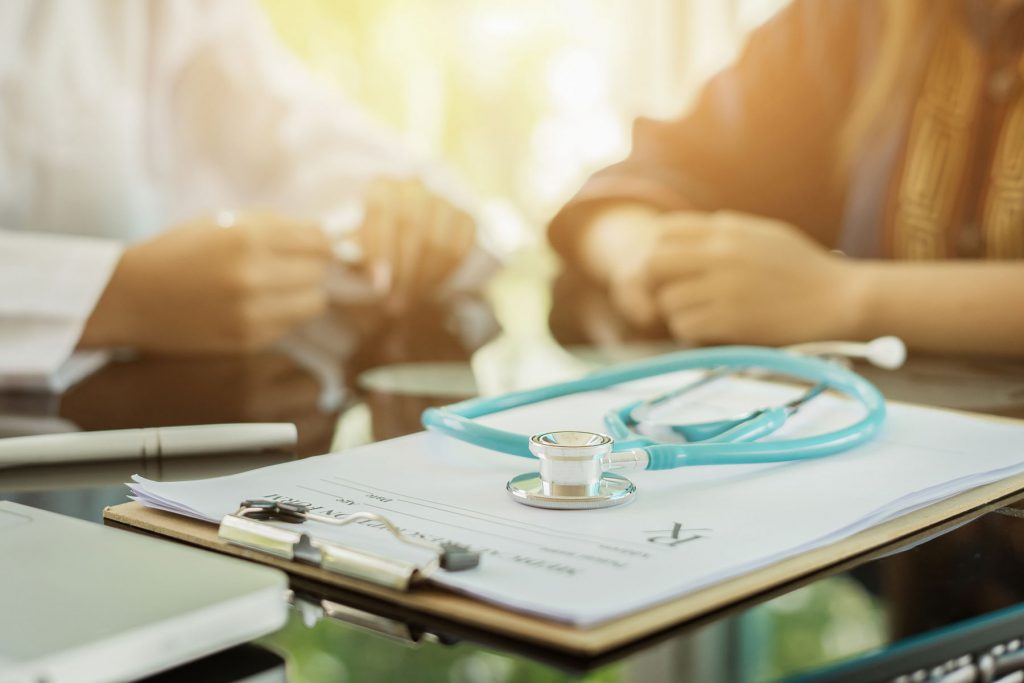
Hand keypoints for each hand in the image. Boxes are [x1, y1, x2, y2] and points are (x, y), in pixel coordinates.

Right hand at [81, 211, 331, 353]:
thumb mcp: (224, 222)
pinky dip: (284, 315)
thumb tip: (326, 238)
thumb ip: (276, 227)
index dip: (319, 242)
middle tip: (287, 267)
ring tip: (277, 288)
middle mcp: (252, 274)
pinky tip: (259, 306)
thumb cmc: (181, 253)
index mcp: (247, 236)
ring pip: (314, 302)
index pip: (319, 240)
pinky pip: (292, 325)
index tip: (309, 246)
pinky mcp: (248, 339)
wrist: (131, 297)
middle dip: (309, 267)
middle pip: (320, 271)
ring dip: (303, 293)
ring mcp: (251, 311)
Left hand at [358, 177, 474, 309]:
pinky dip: (445, 274)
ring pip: (438, 242)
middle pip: (413, 228)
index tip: (379, 285)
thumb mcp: (357, 244)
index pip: (383, 211)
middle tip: (393, 305)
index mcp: (383, 186)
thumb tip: (346, 263)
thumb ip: (352, 253)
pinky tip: (429, 289)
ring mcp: (444, 201)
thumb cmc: (375, 241)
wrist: (407, 229)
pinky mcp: (465, 217)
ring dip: (423, 279)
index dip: (381, 250)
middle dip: (403, 273)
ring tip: (409, 301)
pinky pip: (460, 248)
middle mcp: (415, 187)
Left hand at [646, 211, 863, 344]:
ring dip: (676, 313)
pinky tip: (711, 331)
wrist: (841, 299)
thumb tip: (688, 235)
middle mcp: (720, 254)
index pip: (664, 231)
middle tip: (666, 298)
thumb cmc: (805, 270)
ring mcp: (723, 287)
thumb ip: (725, 233)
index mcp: (727, 230)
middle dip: (652, 284)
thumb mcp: (763, 235)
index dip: (656, 251)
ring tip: (701, 316)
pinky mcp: (730, 320)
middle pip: (653, 263)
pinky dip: (691, 332)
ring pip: (667, 300)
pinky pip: (685, 326)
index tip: (666, 270)